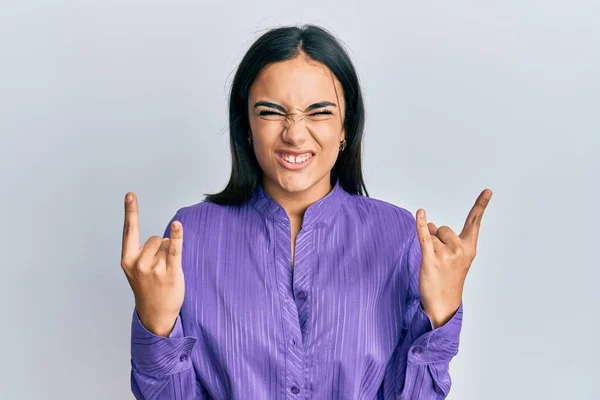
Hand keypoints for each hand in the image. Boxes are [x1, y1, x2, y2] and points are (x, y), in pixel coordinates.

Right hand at [120, 192, 184, 336]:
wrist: (156, 314)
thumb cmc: (148, 288)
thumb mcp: (137, 270)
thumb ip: (144, 252)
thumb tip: (166, 238)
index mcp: (128, 260)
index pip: (129, 230)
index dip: (130, 211)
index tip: (130, 194)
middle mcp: (138, 263)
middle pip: (155, 238)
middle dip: (160, 249)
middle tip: (158, 270)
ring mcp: (154, 268)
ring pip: (166, 244)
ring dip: (169, 254)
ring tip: (165, 273)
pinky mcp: (170, 272)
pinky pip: (174, 249)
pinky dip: (177, 236)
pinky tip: (177, 226)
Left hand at [416, 189, 491, 327]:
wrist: (443, 305)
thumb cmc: (448, 280)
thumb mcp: (454, 259)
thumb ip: (445, 239)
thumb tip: (431, 224)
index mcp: (469, 249)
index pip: (475, 222)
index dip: (481, 205)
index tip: (488, 191)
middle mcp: (460, 249)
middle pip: (444, 229)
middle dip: (438, 238)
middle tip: (440, 260)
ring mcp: (446, 254)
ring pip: (432, 235)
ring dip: (429, 244)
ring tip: (433, 264)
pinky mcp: (431, 259)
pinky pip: (424, 236)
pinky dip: (421, 224)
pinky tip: (420, 213)